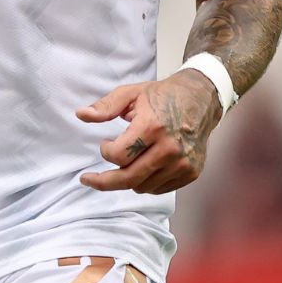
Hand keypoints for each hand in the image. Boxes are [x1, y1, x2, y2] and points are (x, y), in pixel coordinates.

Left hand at [76, 70, 222, 193]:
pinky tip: (145, 165)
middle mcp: (169, 148)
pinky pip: (159, 189)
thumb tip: (80, 114)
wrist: (201, 99)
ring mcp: (182, 163)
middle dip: (104, 181)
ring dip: (128, 178)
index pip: (118, 155)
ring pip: (142, 186)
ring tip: (129, 160)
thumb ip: (105, 107)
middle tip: (89, 179)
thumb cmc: (163, 96)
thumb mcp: (131, 93)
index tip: (105, 143)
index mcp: (152, 127)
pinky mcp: (190, 173)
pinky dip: (146, 182)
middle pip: (129, 179)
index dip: (105, 151)